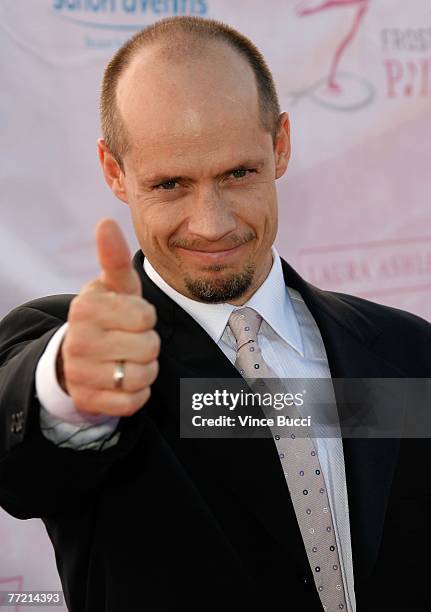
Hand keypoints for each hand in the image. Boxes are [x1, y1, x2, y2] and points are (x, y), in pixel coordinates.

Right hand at [57, 218, 159, 416]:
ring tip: (126, 358)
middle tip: (128, 340)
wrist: (78, 356)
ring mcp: (81, 373)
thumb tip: (105, 222)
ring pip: (144, 376)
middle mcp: (79, 340)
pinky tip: (122, 380)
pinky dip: (137, 393)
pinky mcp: (89, 401)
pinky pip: (134, 402)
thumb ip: (113, 257)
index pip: (146, 317)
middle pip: (149, 348)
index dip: (145, 318)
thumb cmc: (108, 315)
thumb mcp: (113, 287)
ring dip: (144, 369)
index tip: (130, 317)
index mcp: (86, 307)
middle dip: (147, 344)